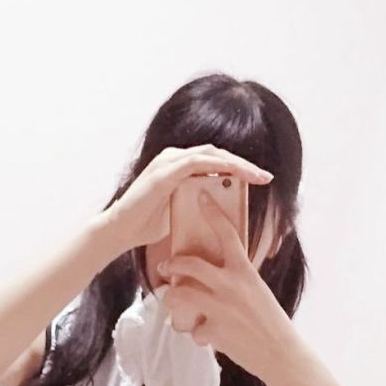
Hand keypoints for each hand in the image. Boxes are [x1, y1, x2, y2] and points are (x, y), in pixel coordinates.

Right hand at [101, 144, 272, 256]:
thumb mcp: (178, 214)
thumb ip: (195, 205)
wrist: (119, 232)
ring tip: (259, 177)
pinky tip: (237, 174)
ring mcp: (168, 162)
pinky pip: (198, 162)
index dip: (237, 167)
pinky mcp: (165, 171)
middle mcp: (173, 158)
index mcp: (177, 166)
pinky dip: (220, 166)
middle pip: (216, 154)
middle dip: (243, 164)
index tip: (259, 179)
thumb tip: (219, 213)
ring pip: (211, 154)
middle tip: (266, 177)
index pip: (213, 161)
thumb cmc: (144, 226)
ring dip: (238, 164)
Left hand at [157, 190, 293, 381]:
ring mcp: (218, 308)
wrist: (279, 352)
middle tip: (165, 266)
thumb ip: (237, 280)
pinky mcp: (211, 331)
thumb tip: (218, 275)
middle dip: (172, 265)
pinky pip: (194, 329)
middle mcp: (230, 286)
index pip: (227, 235)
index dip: (213, 213)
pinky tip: (207, 337)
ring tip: (173, 302)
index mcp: (244, 272)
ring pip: (180, 296)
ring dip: (172, 299)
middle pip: (190, 265)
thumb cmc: (270, 322)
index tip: (202, 197)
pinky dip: (198, 334)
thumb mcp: (257, 291)